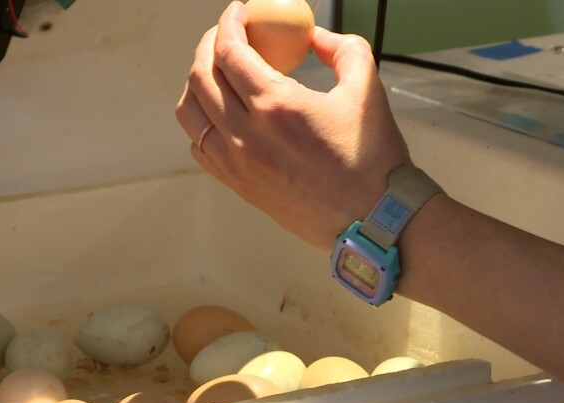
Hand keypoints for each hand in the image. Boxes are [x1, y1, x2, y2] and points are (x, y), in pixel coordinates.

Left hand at [175, 1, 410, 251]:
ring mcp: (237, 164)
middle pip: (201, 77)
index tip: (238, 13)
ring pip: (190, 113)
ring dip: (197, 83)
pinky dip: (201, 122)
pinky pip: (199, 146)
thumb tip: (315, 36)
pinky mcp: (237, 185)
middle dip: (209, 46)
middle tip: (227, 36)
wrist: (373, 220)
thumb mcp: (366, 87)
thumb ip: (341, 48)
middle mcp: (246, 135)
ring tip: (218, 72)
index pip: (230, 52)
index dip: (228, 23)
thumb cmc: (372, 158)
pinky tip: (220, 113)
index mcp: (277, 106)